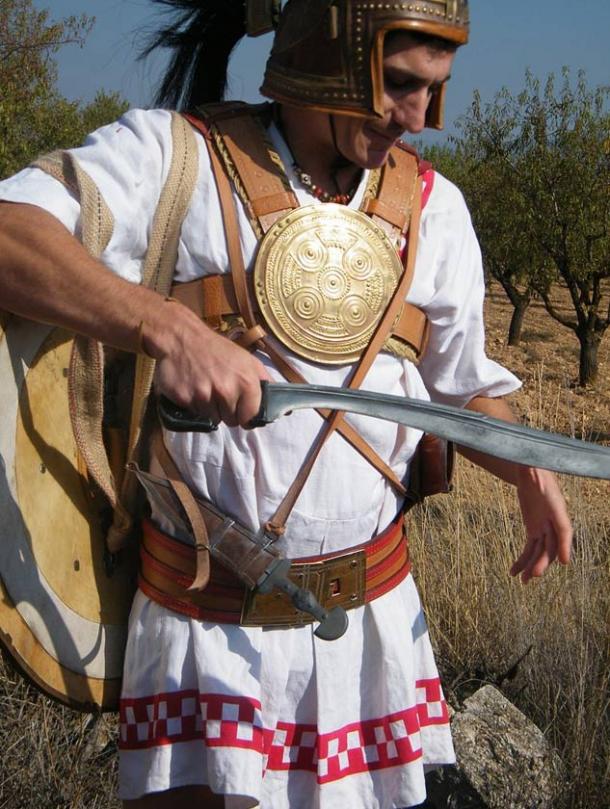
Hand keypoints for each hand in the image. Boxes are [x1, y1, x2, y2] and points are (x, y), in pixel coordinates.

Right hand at [145, 301, 271, 427]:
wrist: (181, 337)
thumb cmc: (217, 349)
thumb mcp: (247, 360)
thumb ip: (264, 382)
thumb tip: (282, 407)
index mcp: (246, 382)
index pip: (250, 417)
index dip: (245, 414)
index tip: (240, 409)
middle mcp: (226, 391)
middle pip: (231, 421)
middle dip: (227, 411)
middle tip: (219, 393)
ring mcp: (204, 396)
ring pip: (213, 419)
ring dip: (210, 409)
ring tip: (206, 389)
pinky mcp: (185, 399)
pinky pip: (194, 413)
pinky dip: (194, 405)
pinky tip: (193, 388)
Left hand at [510, 466, 572, 583]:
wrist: (531, 471)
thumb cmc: (534, 468)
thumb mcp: (532, 467)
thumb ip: (531, 470)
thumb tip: (528, 467)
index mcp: (557, 507)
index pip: (564, 528)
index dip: (565, 545)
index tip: (564, 562)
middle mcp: (553, 520)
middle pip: (551, 545)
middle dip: (544, 561)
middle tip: (535, 575)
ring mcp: (544, 526)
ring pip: (540, 551)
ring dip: (532, 566)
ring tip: (522, 581)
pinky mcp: (533, 529)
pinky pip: (529, 548)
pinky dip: (523, 560)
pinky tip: (514, 572)